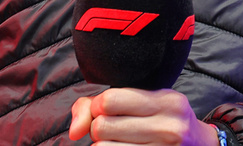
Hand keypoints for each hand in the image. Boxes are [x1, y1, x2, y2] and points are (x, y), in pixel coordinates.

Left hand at [69, 88, 217, 144]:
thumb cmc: (165, 121)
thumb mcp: (148, 102)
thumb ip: (103, 104)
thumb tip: (74, 131)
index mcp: (167, 101)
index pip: (110, 100)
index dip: (98, 106)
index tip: (105, 110)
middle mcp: (168, 127)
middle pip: (102, 126)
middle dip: (98, 128)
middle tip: (111, 130)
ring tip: (116, 142)